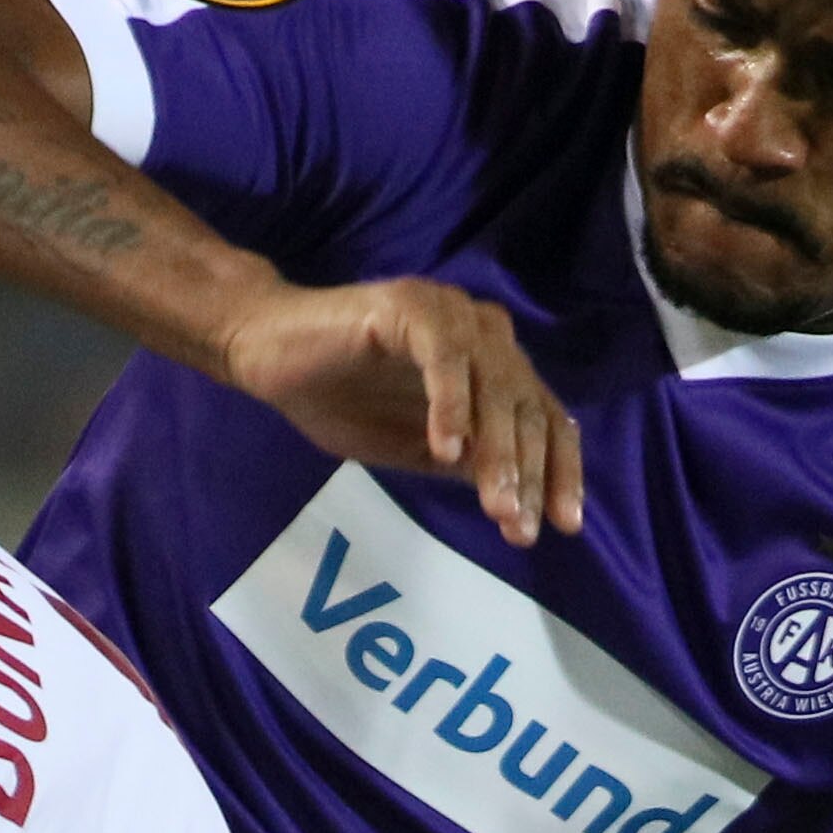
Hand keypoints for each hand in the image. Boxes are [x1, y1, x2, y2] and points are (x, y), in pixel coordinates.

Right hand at [216, 277, 583, 545]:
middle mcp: (483, 332)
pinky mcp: (410, 306)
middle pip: (525, 403)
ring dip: (496, 447)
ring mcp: (449, 314)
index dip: (558, 470)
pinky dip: (450, 404)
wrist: (269, 356)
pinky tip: (445, 450)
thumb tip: (519, 503)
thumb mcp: (416, 449)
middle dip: (528, 471)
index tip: (562, 526)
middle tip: (519, 525)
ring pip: (493, 383)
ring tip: (495, 503)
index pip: (543, 416)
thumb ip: (467, 464)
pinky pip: (443, 357)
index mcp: (492, 365)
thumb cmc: (341, 399)